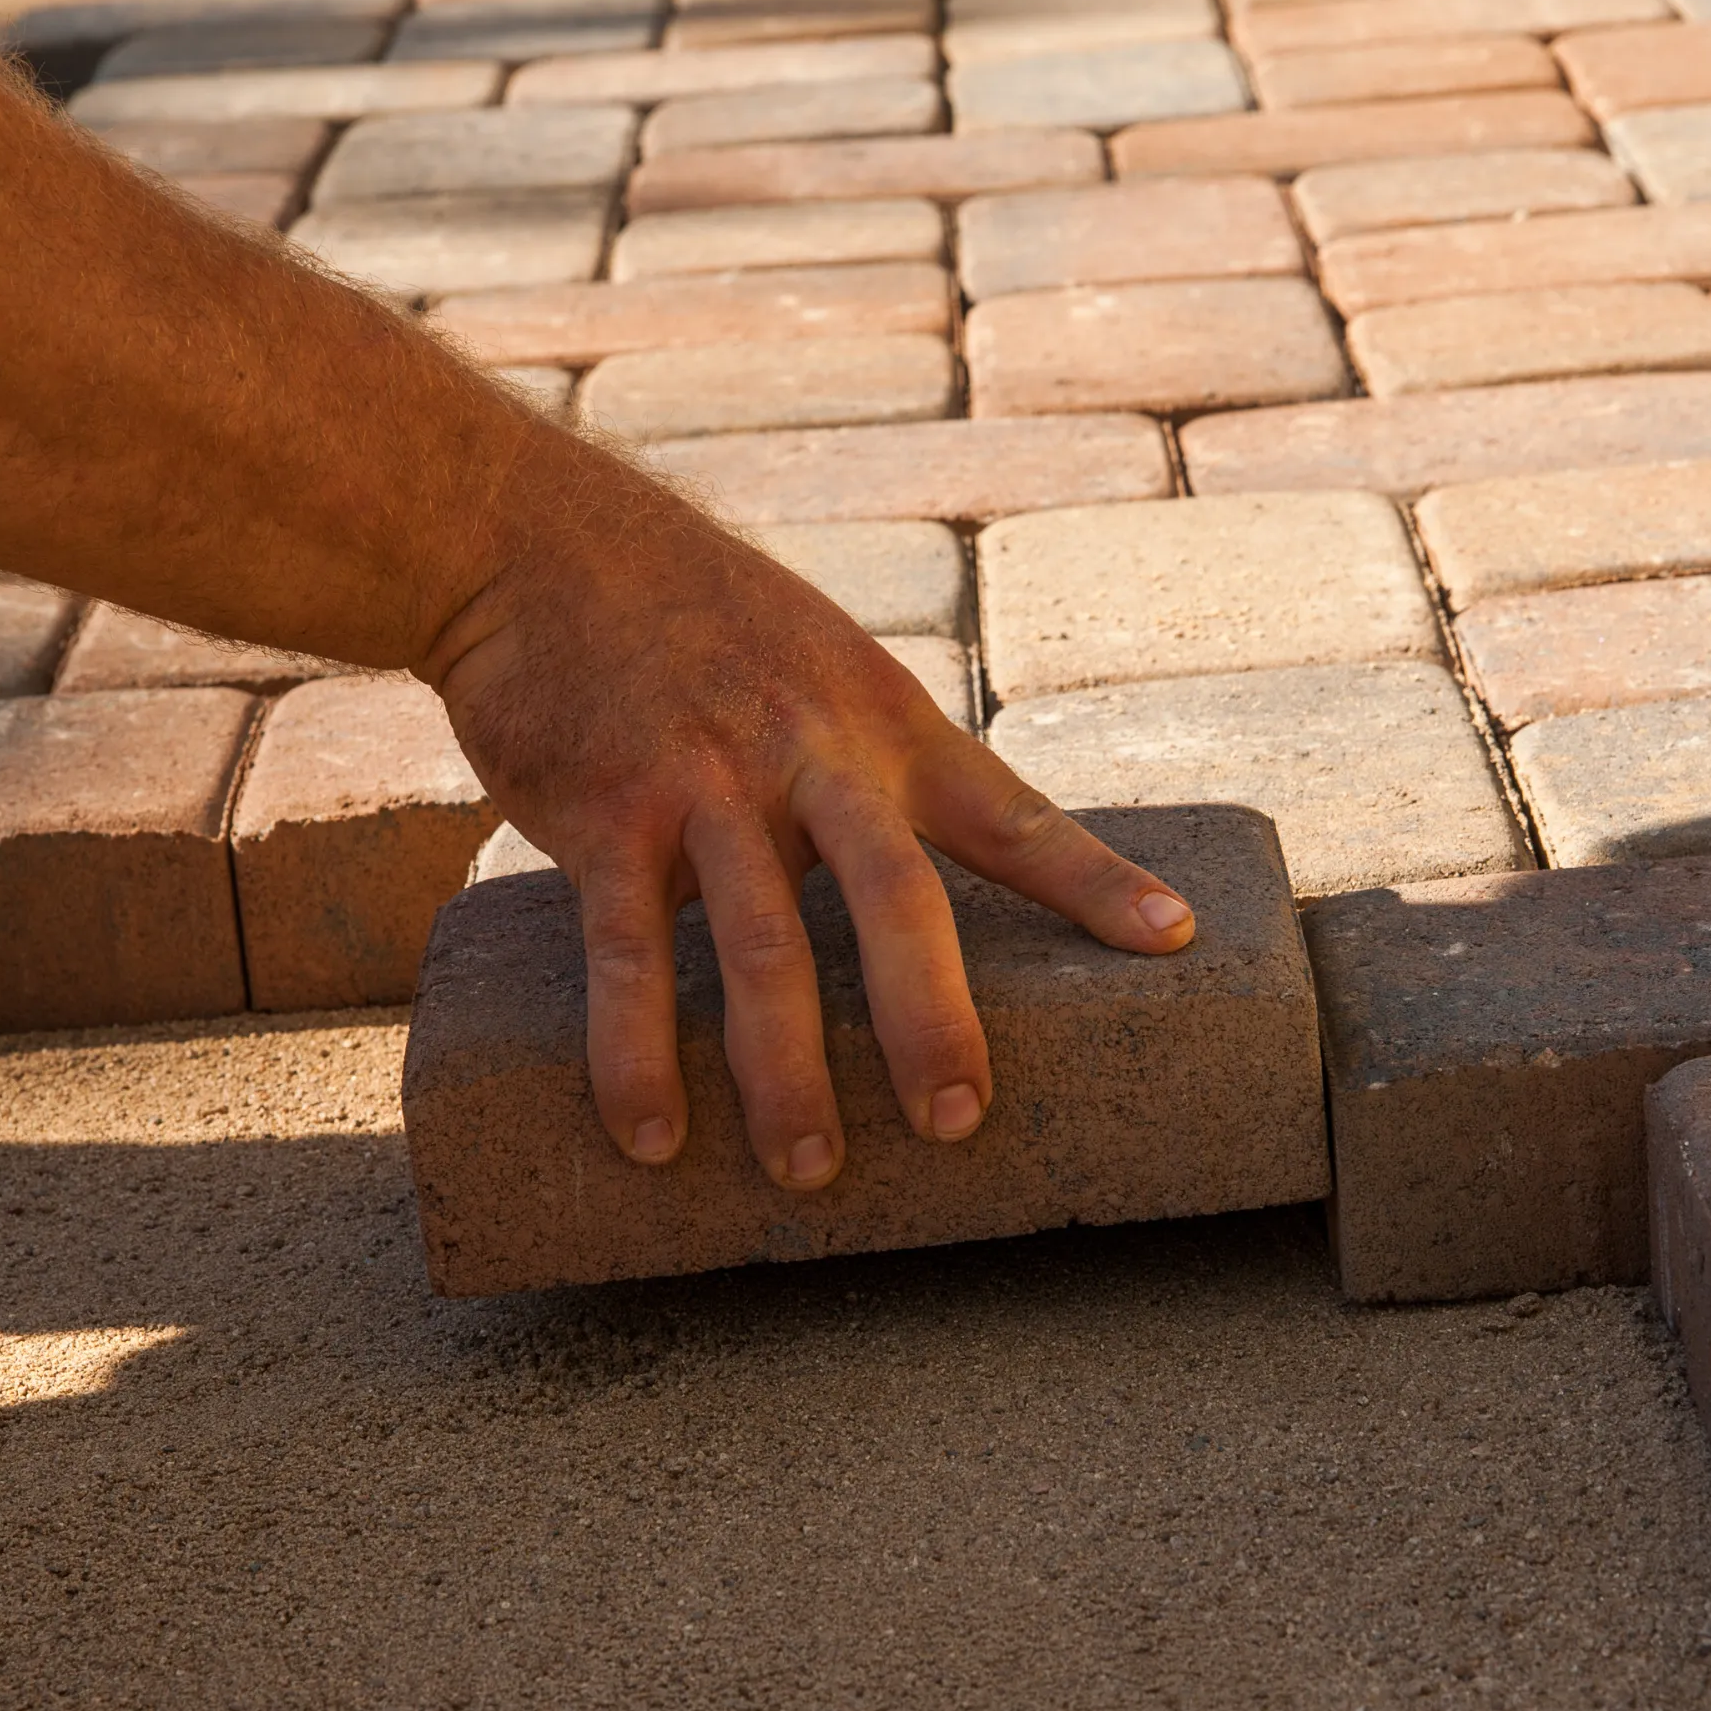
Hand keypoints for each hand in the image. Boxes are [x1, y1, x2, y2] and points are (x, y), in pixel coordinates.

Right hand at [417, 452, 1196, 1189]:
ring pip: (765, 947)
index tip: (1172, 938)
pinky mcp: (607, 813)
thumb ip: (878, 767)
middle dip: (932, 1018)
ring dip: (786, 1072)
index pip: (1012, 813)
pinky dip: (639, 1053)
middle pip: (897, 898)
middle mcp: (811, 753)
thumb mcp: (824, 666)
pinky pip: (628, 954)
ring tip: (810, 1170)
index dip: (1095, 878)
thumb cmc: (699, 619)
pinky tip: (653, 1135)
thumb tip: (927, 879)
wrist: (538, 540)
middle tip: (958, 1122)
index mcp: (886, 724)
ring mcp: (707, 784)